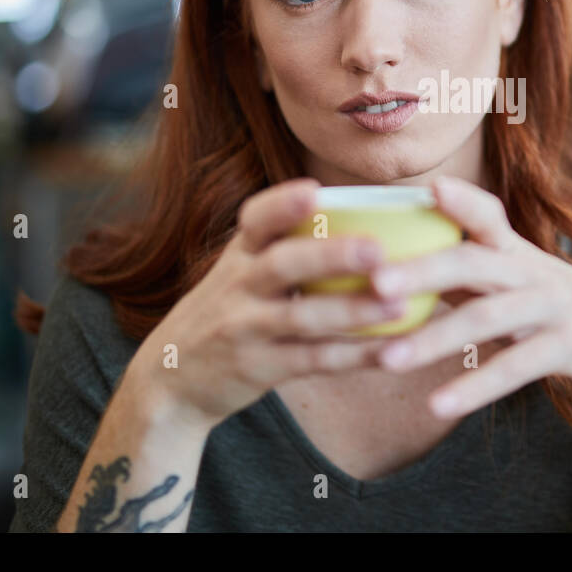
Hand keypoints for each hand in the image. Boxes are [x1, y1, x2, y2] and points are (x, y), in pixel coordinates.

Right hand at [136, 178, 406, 430]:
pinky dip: (353, 355)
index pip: (254, 220)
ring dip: (353, 310)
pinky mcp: (257, 368)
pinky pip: (312, 360)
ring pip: (302, 317)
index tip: (315, 192)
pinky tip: (389, 351)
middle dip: (331, 255)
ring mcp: (244, 329)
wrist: (171, 380)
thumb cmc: (227, 313)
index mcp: (238, 255)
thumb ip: (282, 247)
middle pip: (282, 264)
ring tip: (400, 304)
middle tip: (377, 248)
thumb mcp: (239, 273)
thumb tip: (361, 218)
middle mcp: (237, 287)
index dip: (282, 204)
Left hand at [369, 176, 571, 417]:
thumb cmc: (548, 308)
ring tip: (386, 359)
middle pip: (473, 262)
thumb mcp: (511, 280)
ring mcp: (553, 307)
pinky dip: (475, 386)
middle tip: (374, 282)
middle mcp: (532, 271)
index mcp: (513, 252)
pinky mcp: (569, 346)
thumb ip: (461, 268)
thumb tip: (387, 263)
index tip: (429, 188)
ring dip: (434, 339)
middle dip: (422, 271)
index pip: (487, 215)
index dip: (462, 201)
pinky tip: (438, 404)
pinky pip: (516, 367)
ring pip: (487, 317)